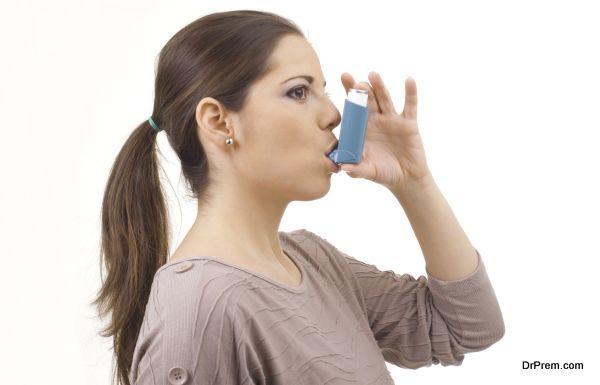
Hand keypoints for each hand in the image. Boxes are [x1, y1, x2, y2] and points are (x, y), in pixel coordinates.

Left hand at [339, 71, 430, 190]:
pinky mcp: (408, 123)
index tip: (342, 81)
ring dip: (379, 87)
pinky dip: (410, 93)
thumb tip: (342, 167)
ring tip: (372, 75)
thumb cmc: (383, 173)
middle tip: (354, 81)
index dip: (348, 95)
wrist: (406, 179)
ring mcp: (392, 120)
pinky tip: (408, 80)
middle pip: (367, 100)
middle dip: (361, 90)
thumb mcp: (368, 172)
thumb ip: (356, 169)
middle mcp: (376, 121)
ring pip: (385, 99)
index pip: (353, 109)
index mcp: (363, 129)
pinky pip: (410, 106)